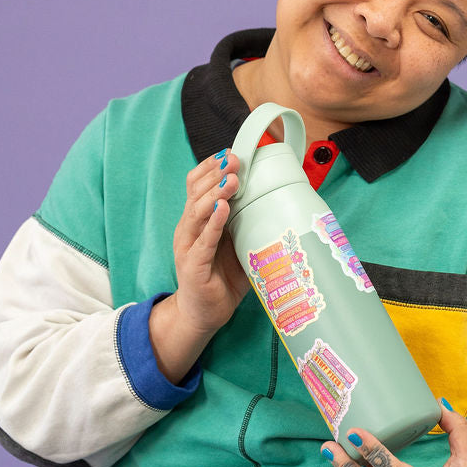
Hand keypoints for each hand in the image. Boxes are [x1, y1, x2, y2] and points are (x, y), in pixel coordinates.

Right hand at [148, 151, 247, 380]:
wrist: (203, 313)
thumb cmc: (221, 277)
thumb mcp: (237, 242)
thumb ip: (248, 221)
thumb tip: (277, 199)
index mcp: (198, 219)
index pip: (197, 184)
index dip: (211, 166)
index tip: (231, 153)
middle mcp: (188, 227)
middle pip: (196, 192)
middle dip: (216, 173)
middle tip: (235, 160)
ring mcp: (188, 245)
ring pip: (198, 211)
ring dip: (215, 193)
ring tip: (232, 180)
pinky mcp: (192, 264)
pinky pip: (203, 240)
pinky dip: (213, 224)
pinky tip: (223, 209)